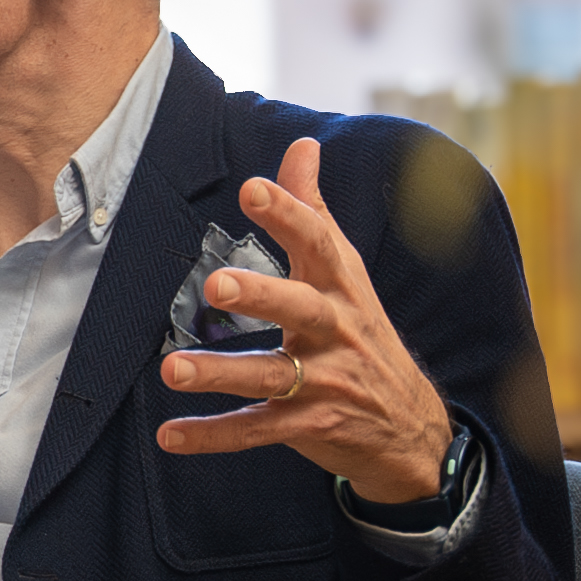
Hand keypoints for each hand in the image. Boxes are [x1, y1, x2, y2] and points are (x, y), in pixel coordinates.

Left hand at [154, 137, 456, 501]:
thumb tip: (301, 145)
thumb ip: (314, 211)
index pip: (320, 242)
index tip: (253, 188)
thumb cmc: (361, 334)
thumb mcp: (345, 273)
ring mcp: (326, 381)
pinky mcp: (310, 425)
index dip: (289, 213)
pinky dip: (213, 435)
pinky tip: (170, 435)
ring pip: (273, 375)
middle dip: (262, 295)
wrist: (410, 428)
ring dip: (221, 373)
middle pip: (301, 308)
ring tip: (171, 369)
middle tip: (216, 282)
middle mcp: (337, 330)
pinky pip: (257, 430)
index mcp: (342, 287)